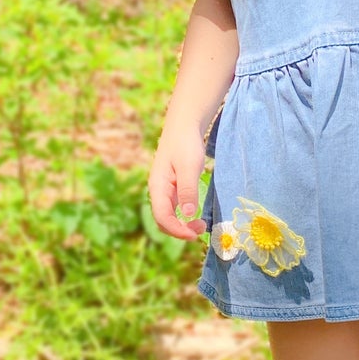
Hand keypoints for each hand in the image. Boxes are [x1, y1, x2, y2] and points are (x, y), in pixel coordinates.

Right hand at [149, 120, 207, 238]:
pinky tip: (196, 215)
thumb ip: (188, 190)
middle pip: (163, 220)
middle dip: (179, 230)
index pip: (163, 217)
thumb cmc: (186, 143)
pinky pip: (174, 208)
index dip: (177, 230)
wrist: (184, 124)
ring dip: (182, 225)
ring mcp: (164, 189)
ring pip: (168, 215)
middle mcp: (158, 190)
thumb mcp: (189, 166)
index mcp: (157, 187)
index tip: (195, 235)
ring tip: (201, 225)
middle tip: (201, 231)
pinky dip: (184, 217)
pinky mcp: (172, 186)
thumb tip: (187, 214)